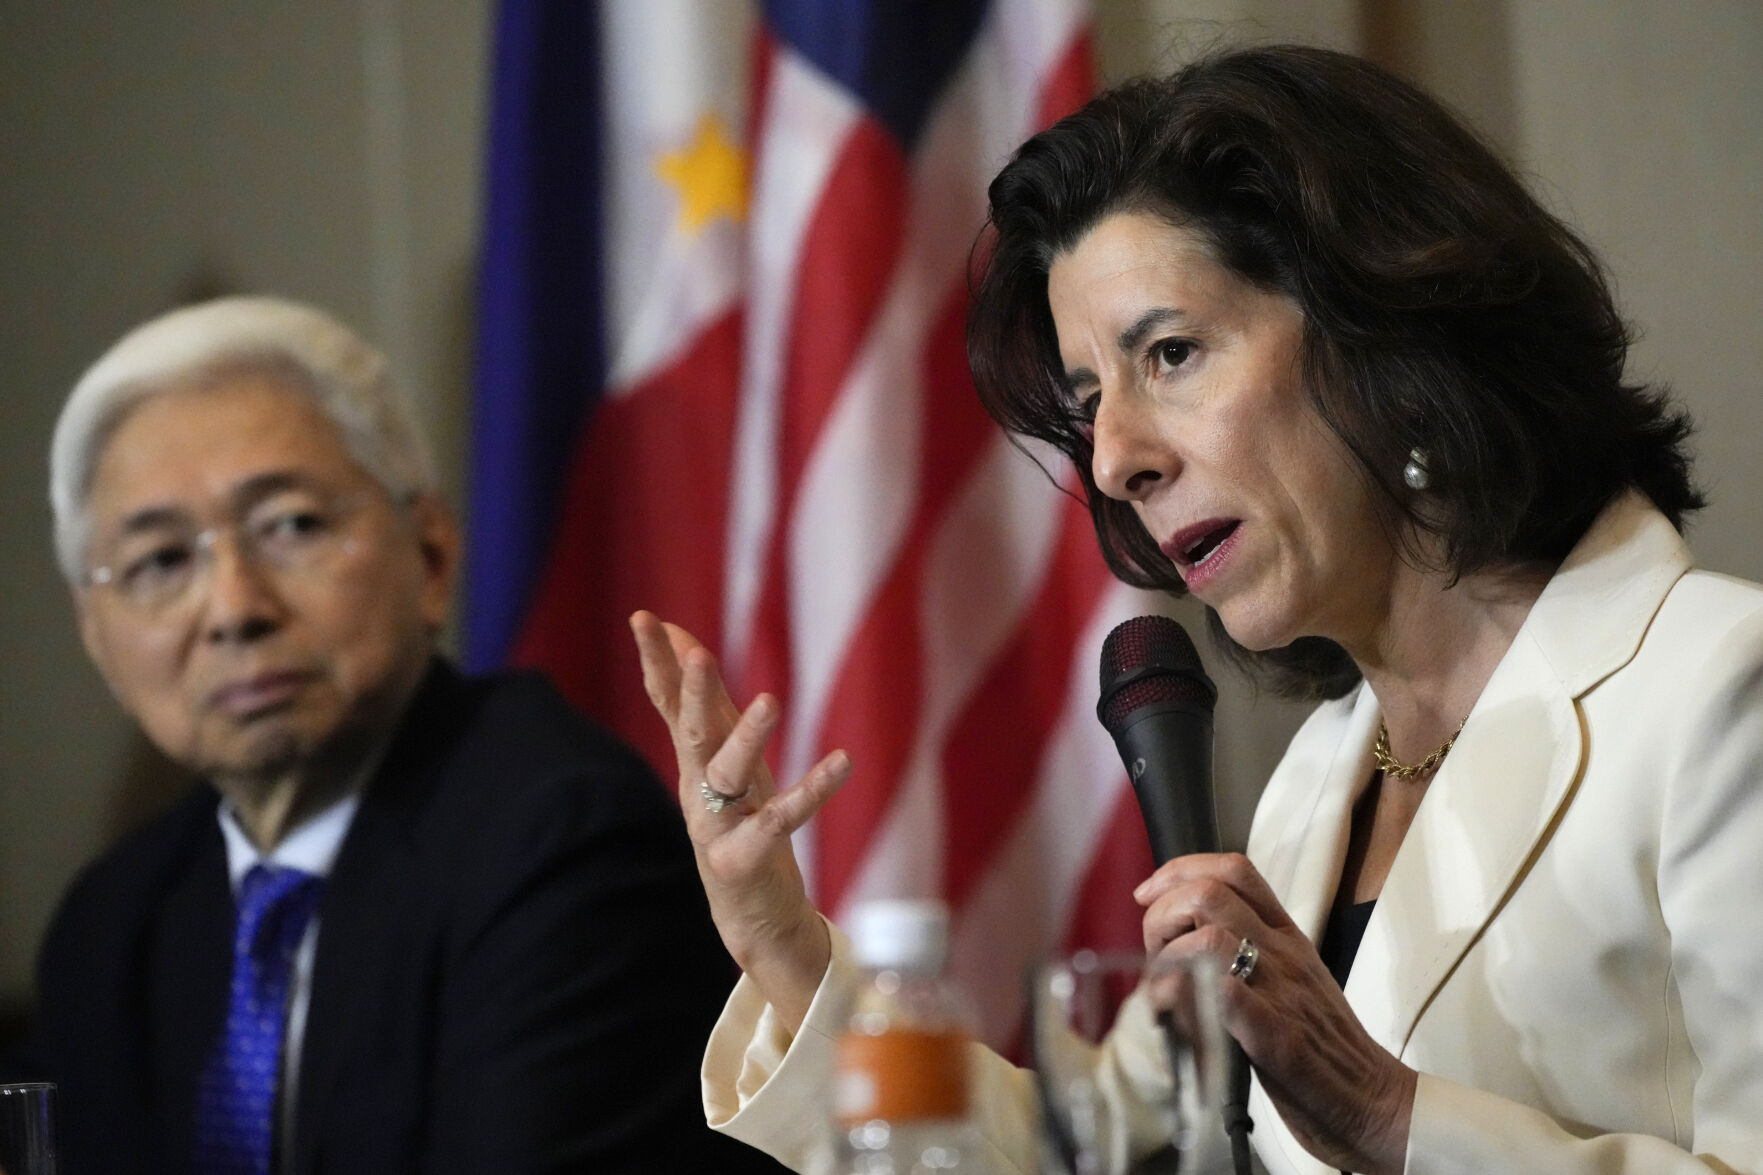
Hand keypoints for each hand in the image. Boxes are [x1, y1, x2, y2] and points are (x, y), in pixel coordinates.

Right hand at [630, 610, 851, 1029]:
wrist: (751, 915)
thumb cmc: (740, 822)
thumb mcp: (721, 757)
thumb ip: (702, 702)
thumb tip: (679, 636)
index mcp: (692, 759)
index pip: (667, 701)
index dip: (656, 661)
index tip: (642, 616)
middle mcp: (697, 788)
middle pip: (690, 732)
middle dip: (692, 692)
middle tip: (696, 653)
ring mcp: (717, 826)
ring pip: (728, 774)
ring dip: (748, 737)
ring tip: (771, 700)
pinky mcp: (746, 860)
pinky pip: (781, 820)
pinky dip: (812, 791)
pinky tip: (842, 762)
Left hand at [1135, 854, 1416, 1174]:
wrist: (1376, 1103)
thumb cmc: (1327, 1048)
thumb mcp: (1290, 980)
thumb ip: (1245, 951)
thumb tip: (1180, 941)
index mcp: (1286, 938)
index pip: (1235, 871)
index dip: (1181, 870)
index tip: (1148, 894)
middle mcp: (1283, 955)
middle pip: (1210, 893)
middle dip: (1163, 914)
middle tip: (1155, 951)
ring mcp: (1281, 993)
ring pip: (1211, 937)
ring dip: (1171, 956)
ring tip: (1164, 988)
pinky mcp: (1277, 1039)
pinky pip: (1228, 997)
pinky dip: (1189, 996)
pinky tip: (1176, 1012)